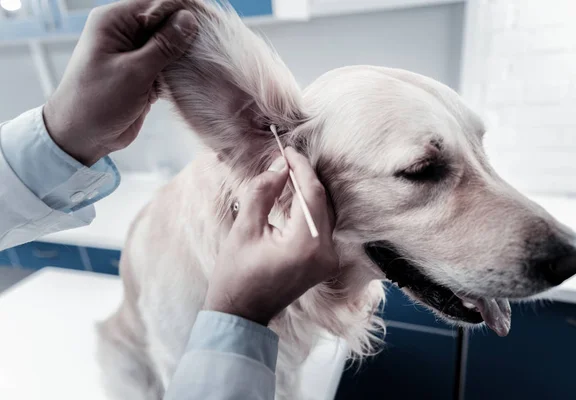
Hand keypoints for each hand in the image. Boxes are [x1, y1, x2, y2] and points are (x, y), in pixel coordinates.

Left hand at [43, 0, 197, 165]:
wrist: (81, 137)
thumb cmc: (97, 102)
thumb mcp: (134, 72)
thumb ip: (164, 46)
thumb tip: (189, 19)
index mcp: (114, 21)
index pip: (157, 3)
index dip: (185, 10)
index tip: (212, 22)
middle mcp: (124, 33)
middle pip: (165, 21)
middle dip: (189, 31)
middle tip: (216, 44)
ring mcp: (134, 54)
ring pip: (169, 44)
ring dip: (187, 52)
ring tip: (211, 60)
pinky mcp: (143, 74)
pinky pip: (167, 64)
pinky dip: (181, 69)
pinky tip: (198, 74)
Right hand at [204, 148, 339, 325]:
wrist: (241, 313)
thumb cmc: (236, 275)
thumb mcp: (245, 228)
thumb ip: (264, 191)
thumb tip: (280, 164)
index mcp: (306, 246)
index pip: (312, 194)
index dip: (301, 167)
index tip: (287, 150)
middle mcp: (326, 253)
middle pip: (322, 201)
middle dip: (305, 177)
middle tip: (285, 158)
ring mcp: (329, 260)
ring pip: (325, 212)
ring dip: (308, 191)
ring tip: (287, 174)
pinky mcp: (325, 263)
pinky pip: (322, 226)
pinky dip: (310, 209)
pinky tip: (294, 197)